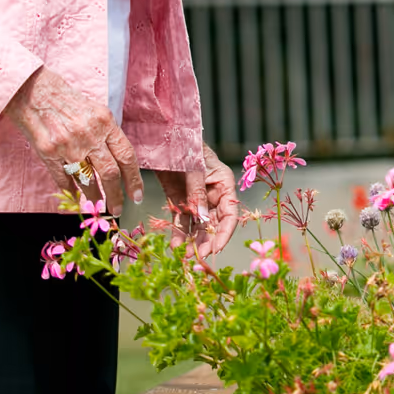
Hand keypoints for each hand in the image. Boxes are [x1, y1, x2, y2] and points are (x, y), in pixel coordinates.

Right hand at [4, 66, 142, 214]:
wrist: (35, 92)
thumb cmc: (68, 102)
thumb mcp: (96, 111)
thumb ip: (108, 135)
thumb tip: (120, 163)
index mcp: (105, 123)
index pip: (126, 156)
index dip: (134, 179)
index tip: (137, 195)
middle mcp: (88, 134)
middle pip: (109, 172)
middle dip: (117, 195)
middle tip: (118, 209)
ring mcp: (67, 144)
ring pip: (87, 179)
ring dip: (94, 196)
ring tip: (98, 205)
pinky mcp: (48, 152)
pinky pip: (63, 178)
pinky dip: (70, 191)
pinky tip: (75, 196)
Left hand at [159, 144, 239, 259]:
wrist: (163, 135)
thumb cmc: (185, 145)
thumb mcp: (194, 168)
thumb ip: (197, 193)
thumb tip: (202, 219)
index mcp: (224, 184)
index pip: (230, 214)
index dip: (224, 233)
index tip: (215, 249)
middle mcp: (213, 195)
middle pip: (214, 224)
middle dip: (206, 242)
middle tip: (196, 258)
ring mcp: (196, 199)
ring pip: (197, 226)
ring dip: (192, 241)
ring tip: (184, 256)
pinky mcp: (179, 200)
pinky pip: (181, 221)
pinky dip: (178, 233)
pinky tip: (175, 246)